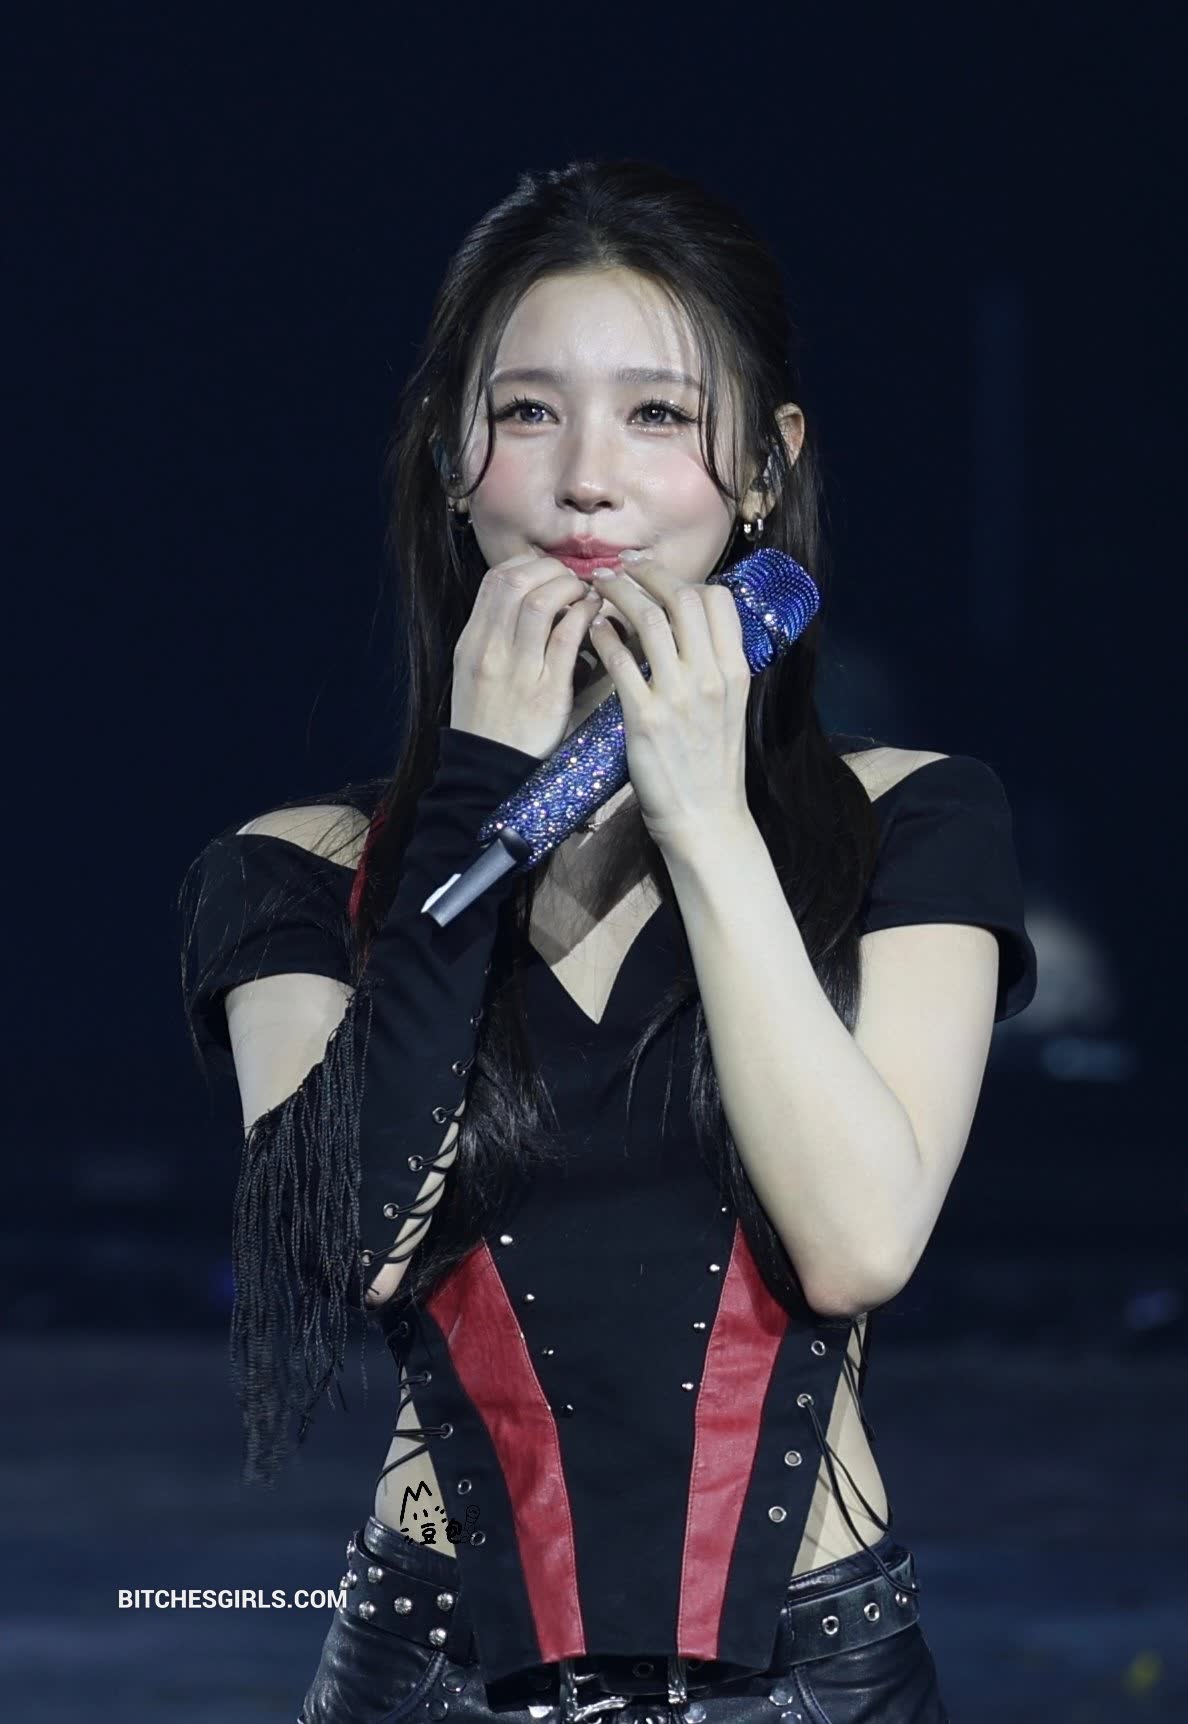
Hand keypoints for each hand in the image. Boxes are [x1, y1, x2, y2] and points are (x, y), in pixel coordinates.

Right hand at [450, 554, 604, 758]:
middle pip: (517, 581)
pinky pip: (568, 636)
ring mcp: (518, 669)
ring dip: (571, 588)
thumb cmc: (490, 722)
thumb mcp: (475, 673)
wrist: (490, 773)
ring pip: (542, 601)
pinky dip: (586, 616)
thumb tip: (531, 600)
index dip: (528, 566)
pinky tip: (596, 617)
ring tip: (586, 596)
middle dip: (551, 571)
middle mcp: (490, 649)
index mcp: (472, 642)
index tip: (548, 574)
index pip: (496, 580)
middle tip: (573, 581)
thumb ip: (496, 636)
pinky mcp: (547, 690)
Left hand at [585, 551, 750, 850]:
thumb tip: (692, 626)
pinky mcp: (645, 718)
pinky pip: (620, 660)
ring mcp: (678, 696)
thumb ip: (715, 665)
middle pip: (681, 599)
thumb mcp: (730, 706)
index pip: (718, 600)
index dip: (685, 579)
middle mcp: (710, 677)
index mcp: (736, 670)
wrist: (705, 817)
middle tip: (621, 569)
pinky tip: (593, 627)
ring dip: (619, 595)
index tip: (658, 578)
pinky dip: (604, 635)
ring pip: (647, 620)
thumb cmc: (712, 762)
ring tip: (600, 588)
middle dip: (647, 574)